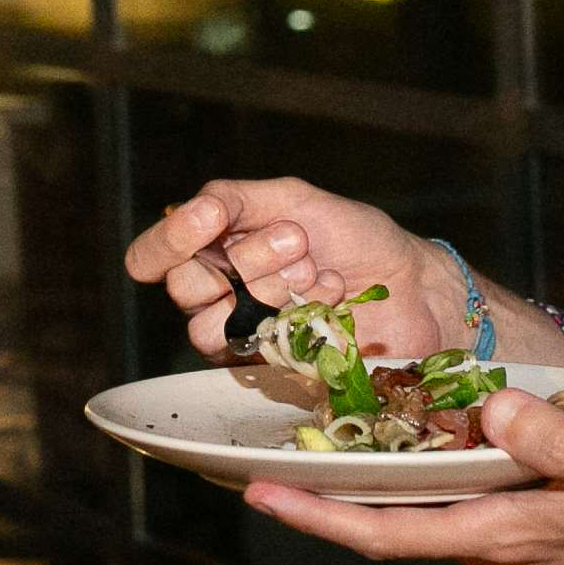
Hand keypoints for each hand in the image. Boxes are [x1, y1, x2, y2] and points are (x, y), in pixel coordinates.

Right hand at [123, 176, 450, 360]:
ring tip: (315, 270)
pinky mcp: (273, 366)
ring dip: (269, 288)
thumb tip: (194, 209)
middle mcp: (219, 293)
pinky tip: (335, 293)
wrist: (411, 282)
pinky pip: (258, 346)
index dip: (166, 242)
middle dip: (246, 257)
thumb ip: (236, 198)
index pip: (151, 256)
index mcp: (213, 247)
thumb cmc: (354, 236)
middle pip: (184, 288)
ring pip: (210, 326)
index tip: (209, 219)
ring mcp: (244, 333)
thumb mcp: (293, 198)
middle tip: (297, 242)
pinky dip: (301, 312)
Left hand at [245, 390, 563, 564]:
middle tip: (255, 463)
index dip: (320, 519)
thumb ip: (562, 443)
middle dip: (322, 503)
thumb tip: (496, 413)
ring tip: (307, 446)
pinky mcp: (530, 530)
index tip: (259, 493)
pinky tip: (395, 445)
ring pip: (419, 519)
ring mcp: (514, 546)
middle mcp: (499, 553)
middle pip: (389, 530)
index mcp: (509, 539)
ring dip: (364, 492)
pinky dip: (412, 483)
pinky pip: (452, 509)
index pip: (390, 536)